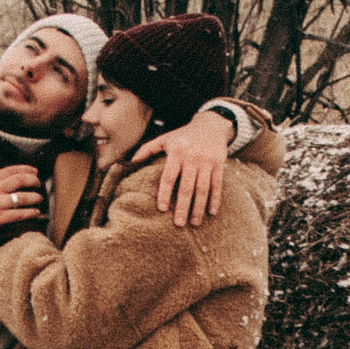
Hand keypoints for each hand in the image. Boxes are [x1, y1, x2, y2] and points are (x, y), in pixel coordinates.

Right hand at [0, 164, 45, 243]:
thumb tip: (7, 184)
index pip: (9, 170)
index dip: (25, 169)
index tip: (33, 170)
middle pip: (18, 180)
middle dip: (33, 180)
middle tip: (39, 183)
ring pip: (21, 197)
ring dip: (34, 197)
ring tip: (39, 198)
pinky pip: (18, 214)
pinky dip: (30, 213)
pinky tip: (35, 213)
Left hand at [134, 110, 232, 226]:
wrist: (211, 124)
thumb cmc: (184, 135)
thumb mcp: (166, 138)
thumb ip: (148, 149)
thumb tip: (131, 161)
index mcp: (177, 152)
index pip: (168, 176)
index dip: (164, 193)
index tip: (161, 209)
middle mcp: (192, 158)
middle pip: (186, 187)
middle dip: (182, 207)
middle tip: (178, 223)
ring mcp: (207, 162)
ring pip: (202, 188)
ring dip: (198, 207)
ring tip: (194, 223)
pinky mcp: (218, 164)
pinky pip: (217, 185)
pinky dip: (215, 199)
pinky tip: (212, 213)